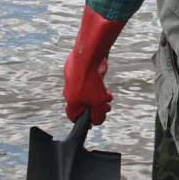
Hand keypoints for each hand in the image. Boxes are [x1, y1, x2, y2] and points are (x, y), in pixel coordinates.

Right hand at [62, 6, 125, 124]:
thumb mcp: (97, 103)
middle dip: (96, 107)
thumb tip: (96, 122)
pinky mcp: (81, 73)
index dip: (84, 121)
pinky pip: (89, 83)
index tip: (92, 121)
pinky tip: (105, 86)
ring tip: (108, 97)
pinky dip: (97, 86)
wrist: (88, 57)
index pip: (74, 116)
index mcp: (71, 101)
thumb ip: (97, 114)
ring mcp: (74, 82)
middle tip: (106, 107)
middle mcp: (70, 92)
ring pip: (87, 93)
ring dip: (98, 97)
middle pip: (83, 104)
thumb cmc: (90, 80)